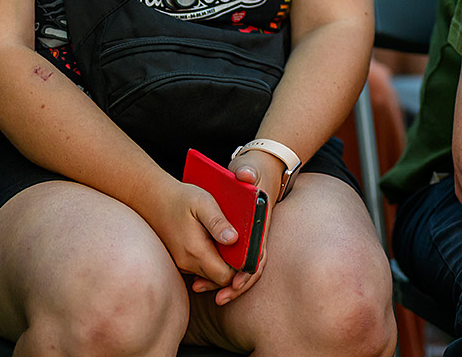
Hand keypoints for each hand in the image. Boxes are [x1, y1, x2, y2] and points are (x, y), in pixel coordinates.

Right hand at [143, 173, 240, 293]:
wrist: (151, 198)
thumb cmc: (180, 198)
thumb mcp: (203, 203)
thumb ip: (218, 222)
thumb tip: (234, 239)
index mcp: (195, 251)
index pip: (225, 276)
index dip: (241, 269)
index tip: (250, 254)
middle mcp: (187, 263)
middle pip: (219, 279)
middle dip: (234, 269)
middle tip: (246, 250)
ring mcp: (182, 263)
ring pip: (210, 275)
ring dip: (223, 264)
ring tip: (234, 245)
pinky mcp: (179, 260)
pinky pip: (201, 268)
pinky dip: (212, 261)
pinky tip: (218, 245)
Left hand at [213, 151, 284, 304]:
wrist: (262, 163)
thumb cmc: (253, 168)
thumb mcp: (248, 170)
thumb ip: (247, 174)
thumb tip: (243, 193)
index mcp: (261, 223)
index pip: (258, 255)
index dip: (247, 272)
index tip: (234, 283)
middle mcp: (256, 233)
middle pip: (247, 267)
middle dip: (233, 284)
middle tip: (218, 298)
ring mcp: (247, 235)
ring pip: (236, 265)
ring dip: (221, 279)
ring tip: (199, 288)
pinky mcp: (236, 234)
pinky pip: (229, 257)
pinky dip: (216, 268)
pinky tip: (199, 275)